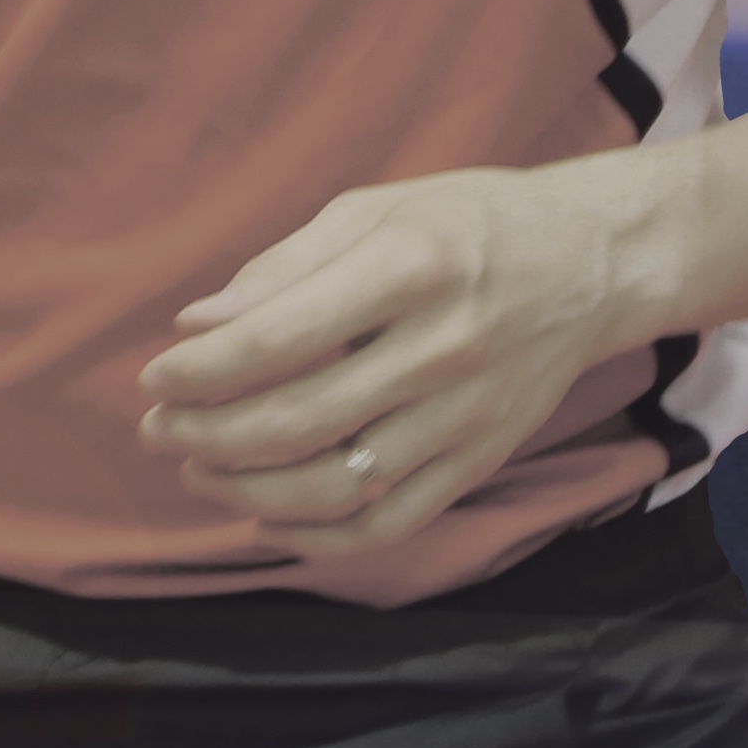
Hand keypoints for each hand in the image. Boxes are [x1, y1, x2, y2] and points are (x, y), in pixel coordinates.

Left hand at [133, 160, 650, 552]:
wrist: (592, 263)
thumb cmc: (465, 223)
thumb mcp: (371, 211)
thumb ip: (281, 268)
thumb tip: (199, 324)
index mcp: (408, 269)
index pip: (279, 339)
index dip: (202, 369)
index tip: (156, 375)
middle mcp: (441, 349)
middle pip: (300, 419)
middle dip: (207, 434)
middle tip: (157, 427)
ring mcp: (467, 416)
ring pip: (339, 483)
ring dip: (249, 489)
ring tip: (197, 468)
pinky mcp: (483, 460)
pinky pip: (393, 521)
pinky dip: (322, 537)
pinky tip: (268, 518)